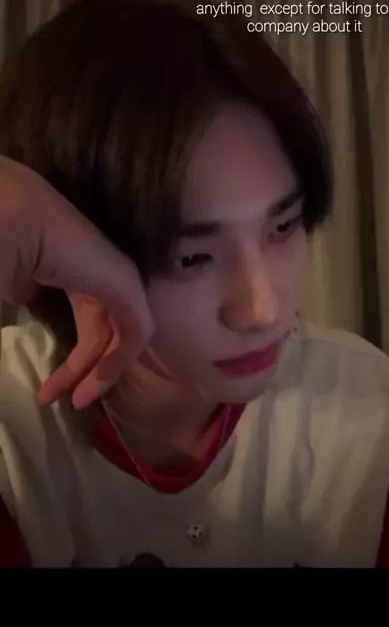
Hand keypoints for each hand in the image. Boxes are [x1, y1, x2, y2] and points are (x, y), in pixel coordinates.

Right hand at [0, 155, 154, 408]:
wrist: (14, 225)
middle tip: (56, 399)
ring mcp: (120, 279)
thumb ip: (29, 296)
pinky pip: (136, 332)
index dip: (74, 361)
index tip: (49, 389)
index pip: (90, 325)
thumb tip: (29, 300)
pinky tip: (98, 379)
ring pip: (123, 338)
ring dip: (101, 373)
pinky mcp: (128, 287)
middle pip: (103, 335)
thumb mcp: (17, 282)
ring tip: (76, 401)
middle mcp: (104, 276)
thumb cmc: (8, 248)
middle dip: (81, 372)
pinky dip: (120, 360)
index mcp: (79, 273)